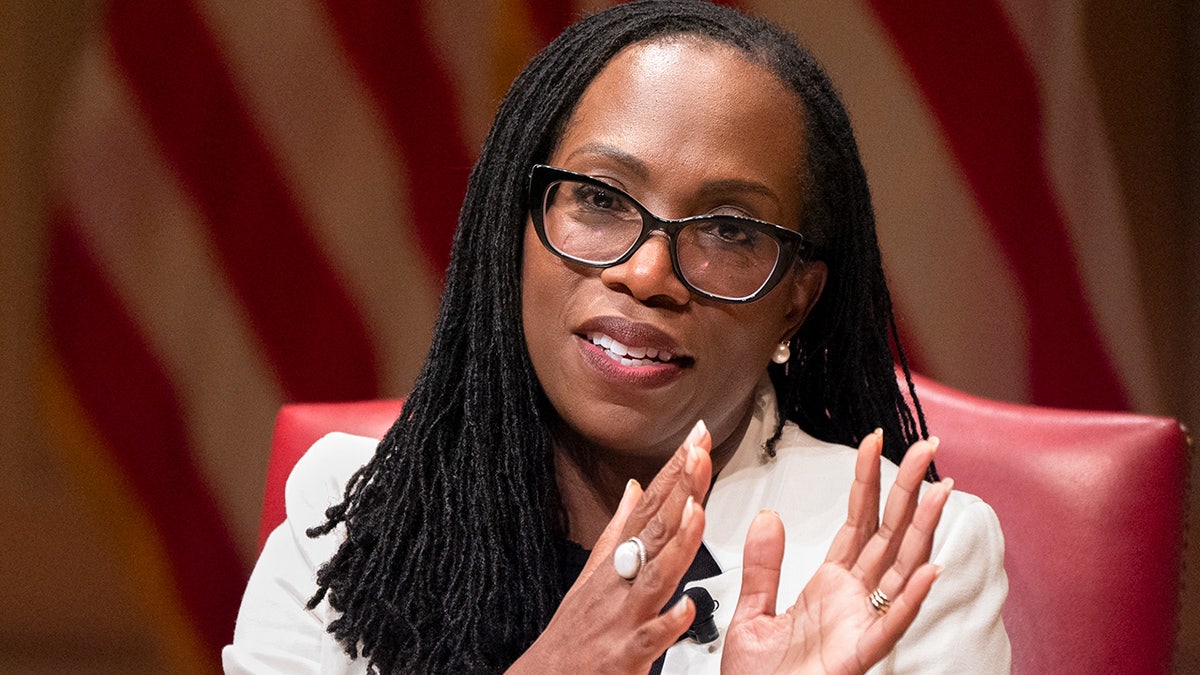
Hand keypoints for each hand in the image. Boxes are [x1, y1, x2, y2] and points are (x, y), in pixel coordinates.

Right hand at [508, 421, 715, 673]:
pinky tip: (688, 605)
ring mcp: (621, 616)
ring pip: (654, 577)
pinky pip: (650, 638)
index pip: (649, 506)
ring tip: (698, 511)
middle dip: (679, 490)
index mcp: (616, 561)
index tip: (695, 438)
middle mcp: (619, 582)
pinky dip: (668, 622)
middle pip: (653, 530)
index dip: (673, 471)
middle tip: (699, 452)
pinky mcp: (624, 654)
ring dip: (676, 544)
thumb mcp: (592, 572)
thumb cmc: (573, 631)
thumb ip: (618, 529)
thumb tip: (635, 488)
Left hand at [722, 431, 950, 674]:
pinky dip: (911, 599)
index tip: (874, 442)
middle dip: (908, 490)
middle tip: (927, 448)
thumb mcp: (753, 612)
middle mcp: (853, 600)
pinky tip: (930, 570)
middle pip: (889, 534)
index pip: (857, 521)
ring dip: (922, 531)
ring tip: (940, 492)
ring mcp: (861, 625)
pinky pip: (890, 625)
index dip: (867, 481)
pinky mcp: (858, 655)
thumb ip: (764, 565)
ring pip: (901, 570)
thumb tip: (770, 516)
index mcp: (830, 585)